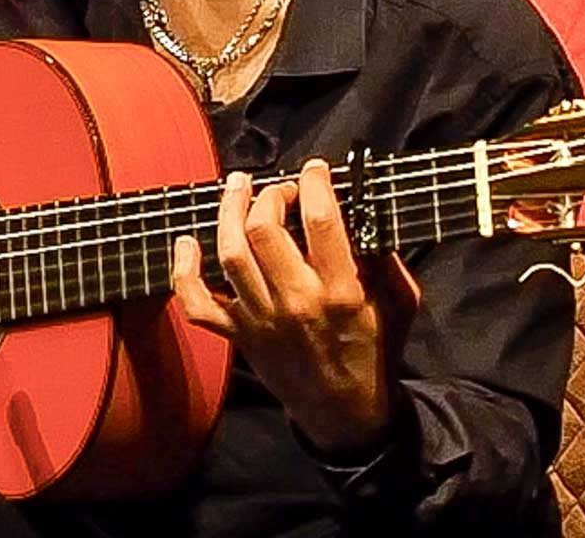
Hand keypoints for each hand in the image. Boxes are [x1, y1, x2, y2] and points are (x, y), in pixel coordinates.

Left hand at [172, 160, 413, 457]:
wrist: (348, 415)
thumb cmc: (376, 351)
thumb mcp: (400, 301)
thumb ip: (385, 256)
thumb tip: (363, 209)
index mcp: (340, 291)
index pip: (320, 220)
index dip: (314, 183)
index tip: (316, 168)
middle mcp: (295, 302)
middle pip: (263, 229)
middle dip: (268, 194)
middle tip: (279, 187)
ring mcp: (261, 319)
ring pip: (230, 253)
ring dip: (228, 212)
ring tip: (237, 187)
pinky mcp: (239, 334)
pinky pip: (196, 303)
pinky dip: (183, 271)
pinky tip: (187, 242)